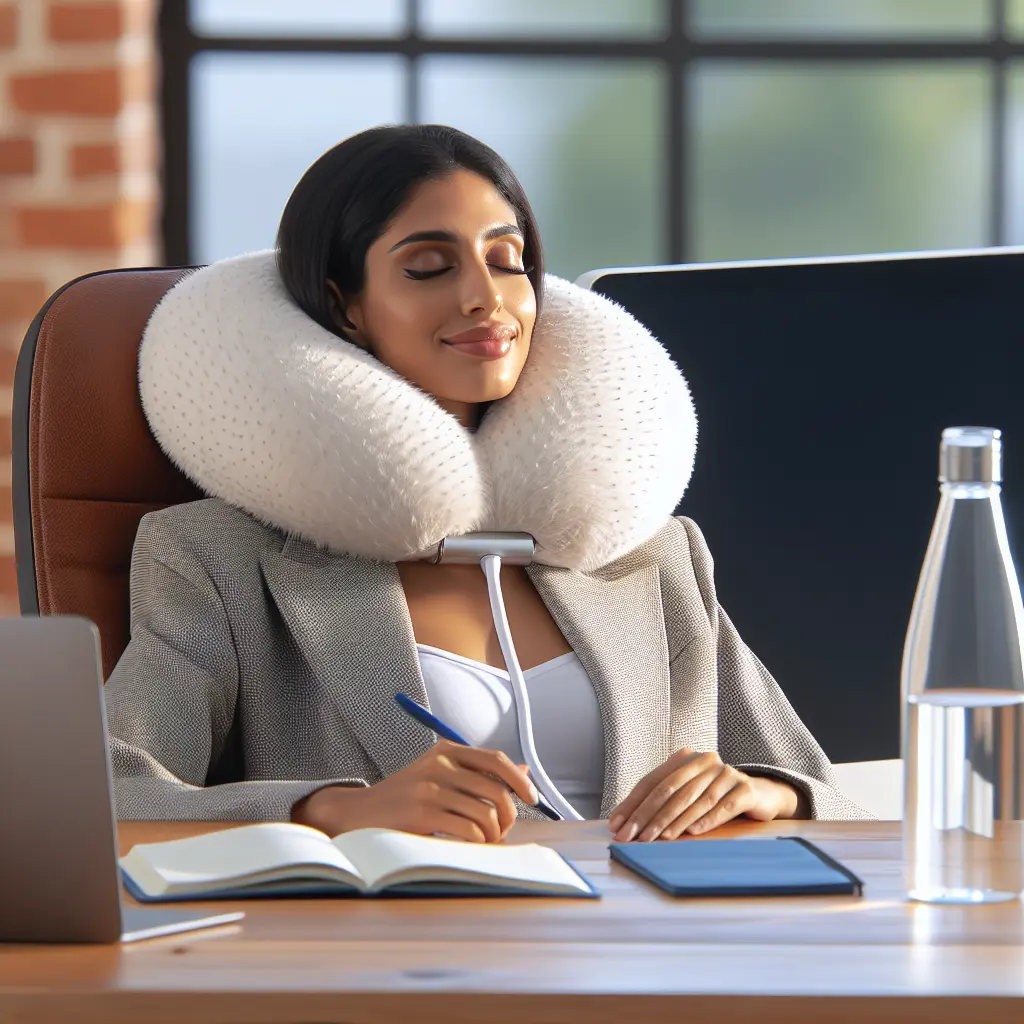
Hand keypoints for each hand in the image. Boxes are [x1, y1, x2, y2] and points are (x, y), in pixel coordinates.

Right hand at [292, 740, 538, 842]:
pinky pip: (469, 830)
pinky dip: (477, 842)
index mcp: (447, 751)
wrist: (358, 813)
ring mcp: (430, 788)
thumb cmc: (405, 799)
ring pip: (485, 813)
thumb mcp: (440, 776)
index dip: (519, 780)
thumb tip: (524, 771)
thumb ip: (478, 773)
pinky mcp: (423, 813)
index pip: (495, 760)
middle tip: (503, 830)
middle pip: (495, 789)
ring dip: (492, 833)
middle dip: (508, 815)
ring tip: (485, 840)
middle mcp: (440, 764)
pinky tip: (470, 844)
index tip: (531, 798)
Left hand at [607, 749, 799, 841]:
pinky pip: (723, 805)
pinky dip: (707, 819)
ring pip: (695, 799)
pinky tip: (693, 832)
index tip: (617, 824)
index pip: (653, 781)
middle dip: (649, 815)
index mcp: (685, 758)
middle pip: (671, 789)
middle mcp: (704, 761)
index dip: (633, 803)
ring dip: (675, 821)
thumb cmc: (715, 796)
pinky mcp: (745, 789)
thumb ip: (660, 802)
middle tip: (633, 836)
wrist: (759, 795)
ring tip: (659, 837)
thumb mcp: (687, 794)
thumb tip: (623, 821)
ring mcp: (726, 774)